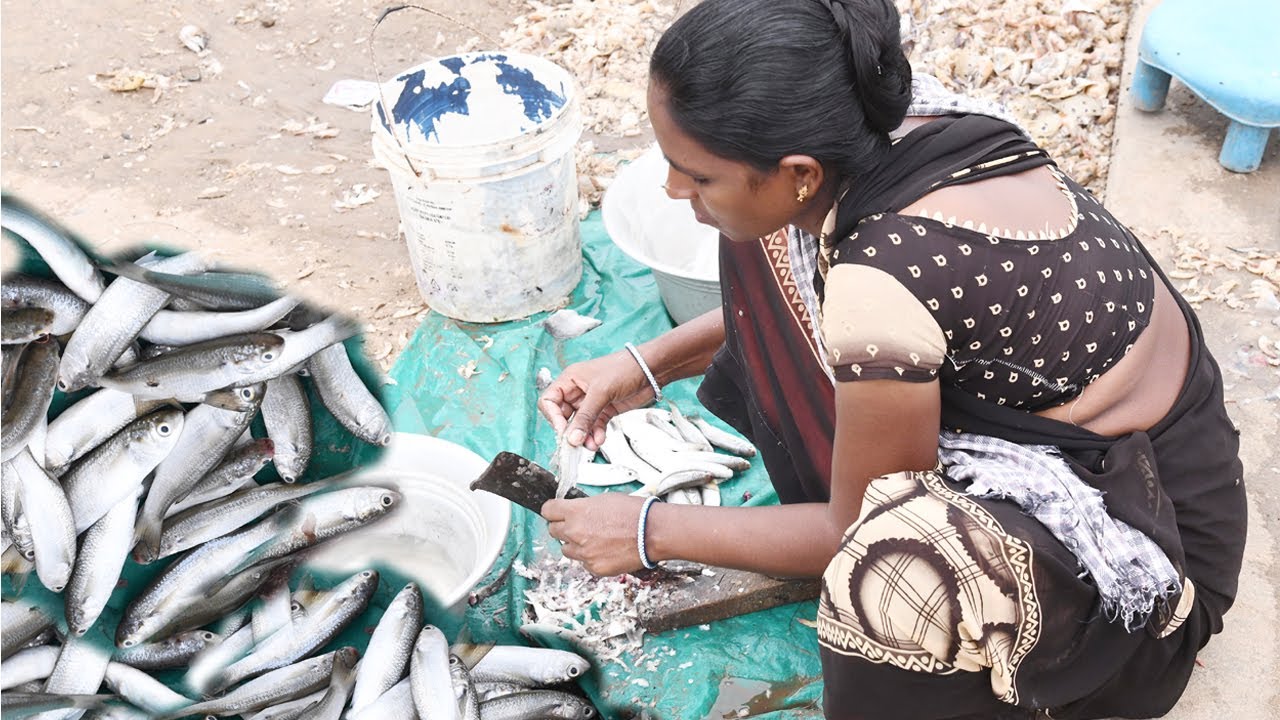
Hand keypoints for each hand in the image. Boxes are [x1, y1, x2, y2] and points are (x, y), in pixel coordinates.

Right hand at [537, 350, 653, 449]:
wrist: (651, 370)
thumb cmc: (624, 368)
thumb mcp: (601, 392)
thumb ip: (585, 416)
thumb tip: (571, 437)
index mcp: (570, 379)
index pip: (549, 401)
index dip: (553, 417)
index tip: (563, 432)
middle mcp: (577, 391)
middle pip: (563, 416)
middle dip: (570, 431)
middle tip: (575, 443)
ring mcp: (591, 402)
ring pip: (580, 424)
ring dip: (584, 436)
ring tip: (591, 444)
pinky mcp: (604, 410)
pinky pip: (594, 426)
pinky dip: (595, 434)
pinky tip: (599, 439)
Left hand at [542, 493, 651, 576]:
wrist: (652, 533)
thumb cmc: (634, 513)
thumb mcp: (604, 500)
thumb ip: (584, 507)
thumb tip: (576, 511)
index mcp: (577, 511)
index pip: (548, 510)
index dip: (552, 510)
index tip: (555, 512)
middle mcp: (575, 532)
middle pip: (553, 531)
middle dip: (563, 527)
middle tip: (576, 526)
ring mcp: (584, 552)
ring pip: (566, 550)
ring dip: (575, 544)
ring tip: (594, 539)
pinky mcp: (594, 568)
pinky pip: (583, 563)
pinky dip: (590, 558)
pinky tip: (605, 550)